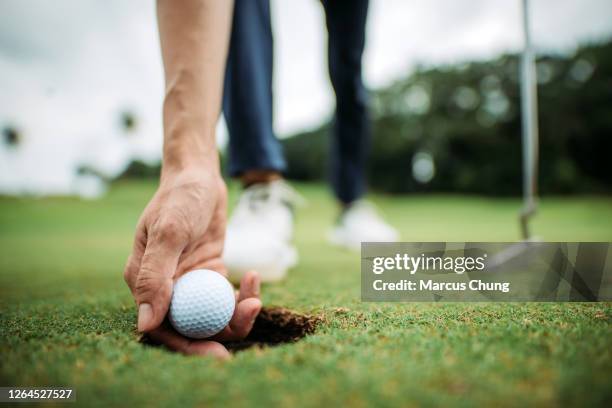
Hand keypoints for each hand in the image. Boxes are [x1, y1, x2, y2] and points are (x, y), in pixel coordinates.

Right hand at [123, 170, 261, 357]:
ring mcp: (190, 282)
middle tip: (247, 324)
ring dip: (237, 313)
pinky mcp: (210, 274)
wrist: (199, 177)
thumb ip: (155, 276)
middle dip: (219, 335)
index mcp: (144, 282)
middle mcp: (166, 287)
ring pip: (213, 315)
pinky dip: (243, 293)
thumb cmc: (179, 198)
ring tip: (255, 298)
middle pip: (191, 326)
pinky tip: (253, 276)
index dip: (188, 346)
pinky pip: (227, 297)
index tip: (217, 353)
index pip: (162, 327)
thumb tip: (146, 324)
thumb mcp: (168, 232)